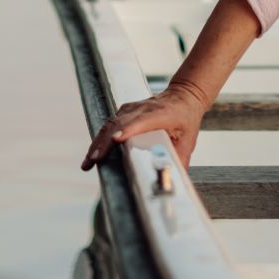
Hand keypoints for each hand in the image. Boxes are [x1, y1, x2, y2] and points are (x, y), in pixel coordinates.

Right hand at [81, 82, 207, 171]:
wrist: (184, 96)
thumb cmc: (186, 120)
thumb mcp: (188, 141)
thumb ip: (180, 161)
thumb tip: (174, 182)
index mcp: (161, 114)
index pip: (142, 121)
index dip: (128, 129)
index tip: (116, 139)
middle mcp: (144, 109)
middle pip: (119, 123)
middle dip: (105, 142)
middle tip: (94, 160)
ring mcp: (132, 108)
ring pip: (111, 123)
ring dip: (99, 142)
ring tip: (89, 161)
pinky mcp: (125, 111)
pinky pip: (110, 124)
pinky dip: (101, 138)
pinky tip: (94, 153)